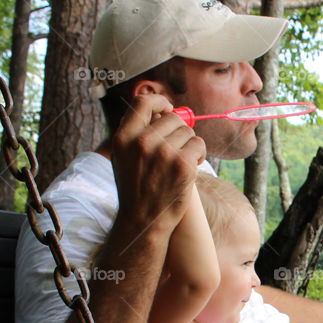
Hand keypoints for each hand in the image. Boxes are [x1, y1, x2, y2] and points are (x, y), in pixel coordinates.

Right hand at [111, 94, 206, 236]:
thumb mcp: (124, 156)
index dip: (160, 101)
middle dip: (179, 130)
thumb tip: (163, 110)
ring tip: (181, 161)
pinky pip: (199, 145)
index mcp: (123, 137)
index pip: (142, 102)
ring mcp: (163, 153)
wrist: (143, 220)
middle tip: (177, 149)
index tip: (169, 107)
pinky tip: (190, 167)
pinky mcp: (183, 165)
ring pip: (188, 132)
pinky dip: (199, 154)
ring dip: (190, 144)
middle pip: (172, 118)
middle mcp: (142, 142)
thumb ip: (137, 133)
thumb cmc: (136, 188)